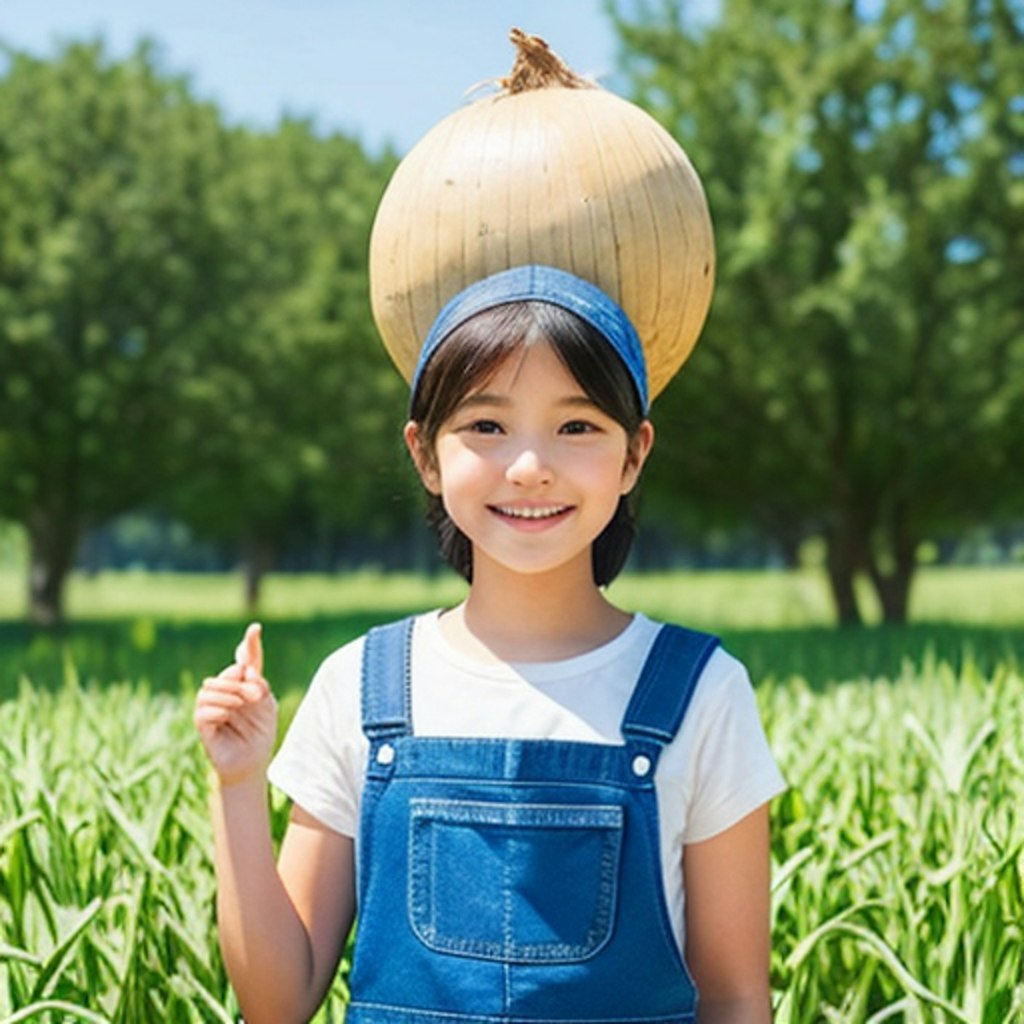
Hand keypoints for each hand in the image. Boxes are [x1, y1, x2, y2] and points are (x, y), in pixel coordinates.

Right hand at [194, 623, 278, 787]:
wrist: (253, 762)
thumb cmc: (260, 733)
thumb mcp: (268, 706)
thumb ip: (260, 686)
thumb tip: (246, 670)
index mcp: (243, 685)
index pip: (244, 661)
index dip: (249, 644)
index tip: (256, 628)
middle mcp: (225, 693)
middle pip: (227, 674)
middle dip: (241, 680)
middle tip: (256, 694)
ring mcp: (212, 708)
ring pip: (209, 689)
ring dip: (229, 693)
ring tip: (243, 703)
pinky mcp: (203, 726)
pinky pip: (202, 711)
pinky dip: (217, 709)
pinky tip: (228, 714)